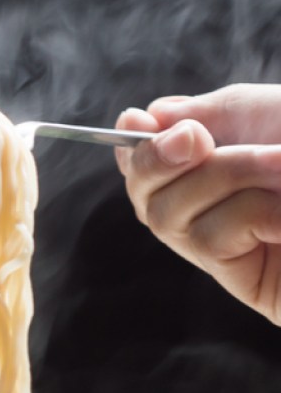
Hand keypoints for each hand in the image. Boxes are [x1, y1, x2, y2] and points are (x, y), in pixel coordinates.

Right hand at [115, 83, 280, 324]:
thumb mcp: (259, 112)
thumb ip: (198, 115)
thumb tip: (135, 120)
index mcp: (213, 167)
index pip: (144, 167)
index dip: (134, 151)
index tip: (139, 124)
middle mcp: (210, 208)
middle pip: (143, 194)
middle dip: (162, 159)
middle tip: (199, 139)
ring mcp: (224, 247)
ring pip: (168, 215)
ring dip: (226, 178)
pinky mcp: (242, 279)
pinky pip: (207, 237)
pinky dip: (250, 212)